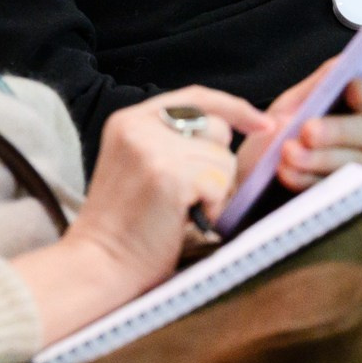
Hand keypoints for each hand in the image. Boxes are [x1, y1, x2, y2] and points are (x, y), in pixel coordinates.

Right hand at [15, 87, 268, 345]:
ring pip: (224, 159)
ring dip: (215, 191)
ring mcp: (153, 149)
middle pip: (217, 128)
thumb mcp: (140, 166)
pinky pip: (220, 183)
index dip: (234, 108)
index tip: (264, 123)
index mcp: (129, 120)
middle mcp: (138, 126)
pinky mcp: (169, 175)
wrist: (97, 266)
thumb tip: (229, 130)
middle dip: (217, 165)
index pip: (196, 97)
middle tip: (188, 197)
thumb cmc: (125, 228)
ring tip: (180, 212)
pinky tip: (183, 222)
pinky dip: (212, 208)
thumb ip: (172, 141)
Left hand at [244, 66, 361, 193]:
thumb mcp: (291, 105)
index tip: (350, 86)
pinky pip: (333, 192)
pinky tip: (285, 172)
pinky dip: (307, 180)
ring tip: (286, 154)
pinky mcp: (336, 201)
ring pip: (353, 165)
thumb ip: (317, 86)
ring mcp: (351, 175)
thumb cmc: (274, 136)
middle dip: (338, 130)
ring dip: (318, 158)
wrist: (246, 177)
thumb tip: (343, 61)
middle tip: (307, 130)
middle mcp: (361, 145)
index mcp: (353, 116)